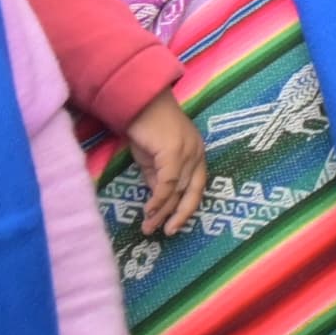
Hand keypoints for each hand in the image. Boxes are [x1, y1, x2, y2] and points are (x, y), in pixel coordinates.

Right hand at [120, 96, 208, 238]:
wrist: (137, 101)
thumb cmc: (145, 126)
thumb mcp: (153, 159)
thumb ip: (159, 178)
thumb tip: (159, 202)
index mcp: (197, 154)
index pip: (198, 186)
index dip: (188, 207)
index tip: (176, 224)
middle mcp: (197, 153)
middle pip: (192, 191)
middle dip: (180, 215)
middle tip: (168, 233)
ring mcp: (188, 152)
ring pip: (177, 191)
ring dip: (162, 212)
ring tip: (149, 228)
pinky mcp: (174, 152)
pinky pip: (167, 184)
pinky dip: (158, 200)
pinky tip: (147, 211)